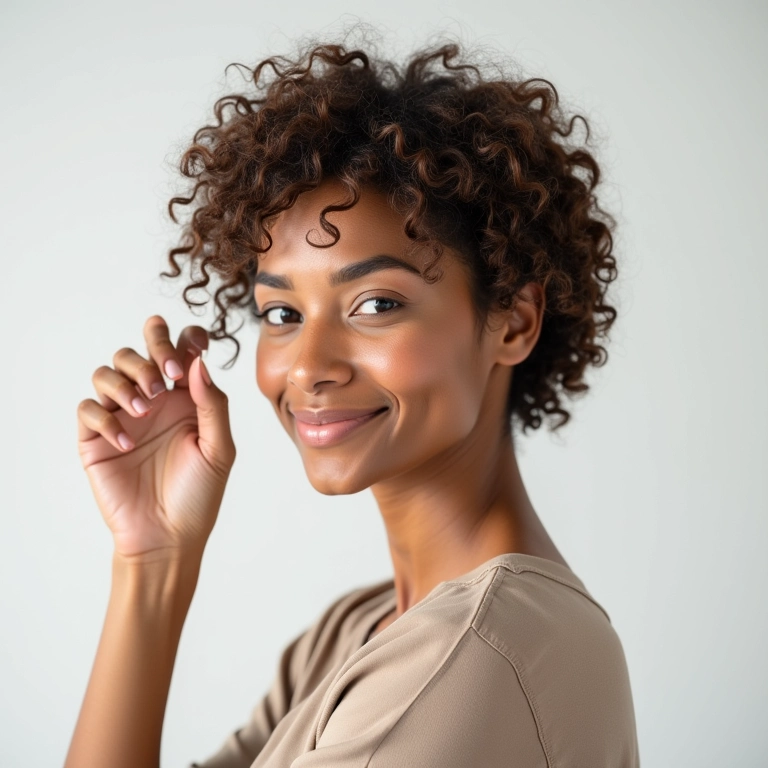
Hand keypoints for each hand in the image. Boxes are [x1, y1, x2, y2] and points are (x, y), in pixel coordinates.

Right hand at [76, 315, 236, 560]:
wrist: (168, 538)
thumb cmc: (199, 494)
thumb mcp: (219, 449)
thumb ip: (213, 404)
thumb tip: (198, 362)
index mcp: (186, 398)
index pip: (180, 349)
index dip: (182, 339)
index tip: (188, 356)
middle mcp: (153, 401)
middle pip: (138, 350)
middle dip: (149, 351)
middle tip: (163, 379)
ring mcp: (122, 417)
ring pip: (108, 372)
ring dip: (125, 383)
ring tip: (144, 411)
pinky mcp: (96, 439)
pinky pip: (88, 409)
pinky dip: (104, 418)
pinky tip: (127, 443)